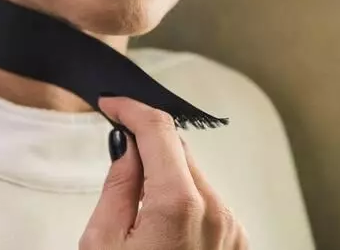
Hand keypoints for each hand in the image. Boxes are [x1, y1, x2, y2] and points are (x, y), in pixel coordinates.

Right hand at [79, 96, 248, 248]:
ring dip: (167, 178)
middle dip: (148, 147)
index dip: (132, 110)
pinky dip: (185, 203)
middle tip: (121, 159)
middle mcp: (214, 212)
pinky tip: (164, 231)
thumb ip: (118, 186)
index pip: (159, 131)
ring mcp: (230, 229)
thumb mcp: (102, 243)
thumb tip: (127, 146)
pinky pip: (208, 204)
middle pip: (179, 152)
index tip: (114, 104)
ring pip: (194, 177)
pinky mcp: (236, 242)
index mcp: (178, 206)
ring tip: (142, 217)